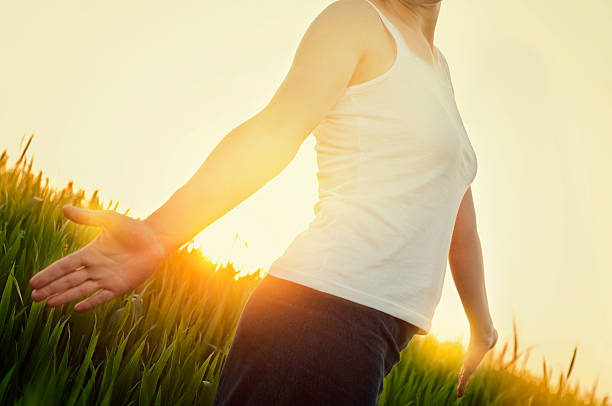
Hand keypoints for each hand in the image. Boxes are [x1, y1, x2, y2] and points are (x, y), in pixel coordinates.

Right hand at [29, 205, 167, 311]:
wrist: (155, 238)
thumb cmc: (133, 227)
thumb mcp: (108, 219)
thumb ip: (87, 217)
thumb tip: (64, 209)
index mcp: (89, 253)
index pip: (64, 266)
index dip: (49, 274)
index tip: (33, 282)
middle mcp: (95, 268)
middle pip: (68, 280)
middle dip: (51, 288)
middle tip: (33, 298)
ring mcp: (106, 278)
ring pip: (80, 290)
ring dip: (64, 297)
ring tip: (47, 304)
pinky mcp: (120, 286)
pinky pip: (101, 296)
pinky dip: (89, 302)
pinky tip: (76, 308)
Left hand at [456, 326, 497, 397]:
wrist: (484, 335)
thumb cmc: (487, 334)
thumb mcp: (490, 335)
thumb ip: (491, 335)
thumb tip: (494, 330)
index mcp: (474, 356)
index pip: (469, 365)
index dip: (466, 371)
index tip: (463, 375)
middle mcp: (470, 361)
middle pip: (464, 372)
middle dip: (462, 379)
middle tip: (460, 387)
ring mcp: (468, 365)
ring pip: (464, 378)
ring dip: (462, 387)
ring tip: (459, 394)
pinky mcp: (468, 369)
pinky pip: (464, 380)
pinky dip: (462, 388)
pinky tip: (459, 394)